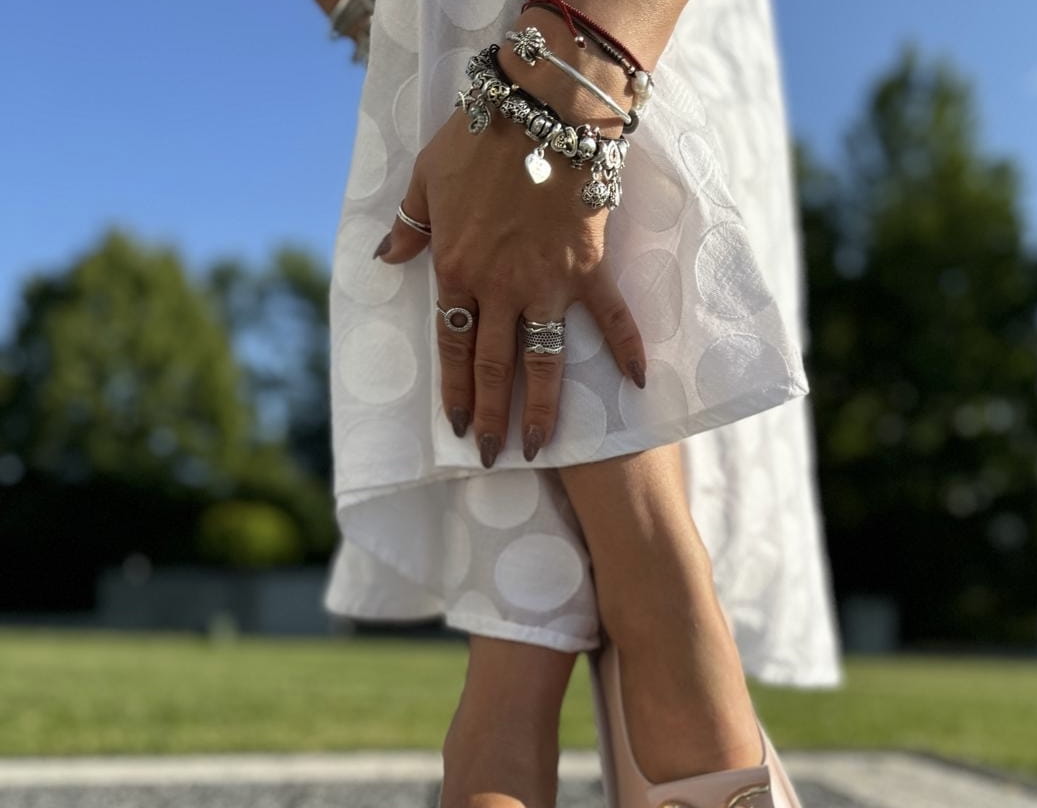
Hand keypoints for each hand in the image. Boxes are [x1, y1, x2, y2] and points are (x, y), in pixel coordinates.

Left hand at [373, 110, 645, 465]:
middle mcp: (499, 290)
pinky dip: (626, 347)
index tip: (457, 428)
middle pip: (494, 368)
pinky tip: (638, 381)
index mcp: (456, 272)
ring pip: (542, 360)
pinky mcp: (587, 269)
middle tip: (494, 457)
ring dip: (540, 408)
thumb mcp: (424, 179)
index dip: (455, 392)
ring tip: (540, 446)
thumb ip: (408, 226)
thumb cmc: (476, 138)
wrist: (539, 109)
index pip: (453, 347)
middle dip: (491, 417)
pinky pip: (610, 316)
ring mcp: (546, 284)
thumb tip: (386, 257)